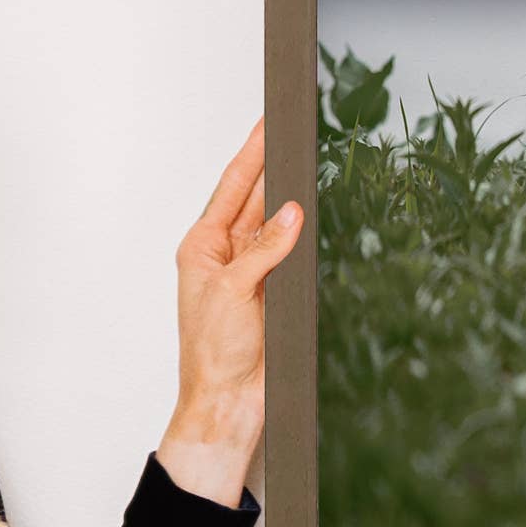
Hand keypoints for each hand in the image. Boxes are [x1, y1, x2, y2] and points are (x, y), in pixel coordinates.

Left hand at [157, 125, 298, 508]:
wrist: (230, 402)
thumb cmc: (214, 354)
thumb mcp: (234, 292)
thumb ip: (265, 249)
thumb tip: (293, 211)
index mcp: (203, 247)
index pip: (234, 187)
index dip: (253, 153)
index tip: (268, 123)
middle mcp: (228, 255)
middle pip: (257, 197)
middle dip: (276, 165)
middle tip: (298, 131)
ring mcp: (255, 273)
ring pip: (279, 223)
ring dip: (295, 197)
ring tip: (314, 163)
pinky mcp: (277, 292)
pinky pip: (295, 252)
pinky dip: (308, 233)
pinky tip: (322, 216)